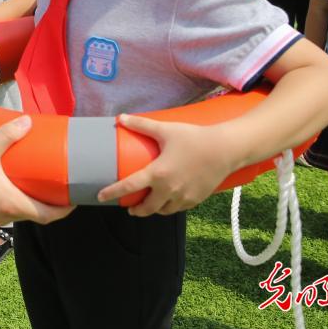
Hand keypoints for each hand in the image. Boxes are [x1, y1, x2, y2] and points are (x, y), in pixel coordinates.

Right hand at [0, 116, 73, 225]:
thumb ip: (6, 136)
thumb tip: (28, 121)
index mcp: (13, 204)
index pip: (50, 215)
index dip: (66, 208)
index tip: (75, 197)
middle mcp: (5, 216)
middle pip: (36, 213)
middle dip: (48, 200)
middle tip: (54, 180)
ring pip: (18, 210)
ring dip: (28, 198)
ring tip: (31, 176)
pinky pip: (3, 208)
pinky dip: (11, 198)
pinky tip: (5, 181)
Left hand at [96, 115, 235, 216]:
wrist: (226, 149)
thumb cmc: (194, 138)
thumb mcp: (165, 129)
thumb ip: (141, 124)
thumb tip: (120, 117)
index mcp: (158, 174)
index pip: (129, 187)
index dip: (113, 193)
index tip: (101, 196)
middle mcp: (169, 189)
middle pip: (146, 208)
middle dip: (136, 210)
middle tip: (129, 206)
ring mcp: (184, 197)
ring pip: (163, 211)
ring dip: (153, 210)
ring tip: (148, 204)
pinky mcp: (196, 200)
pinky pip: (178, 209)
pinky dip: (170, 207)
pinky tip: (167, 202)